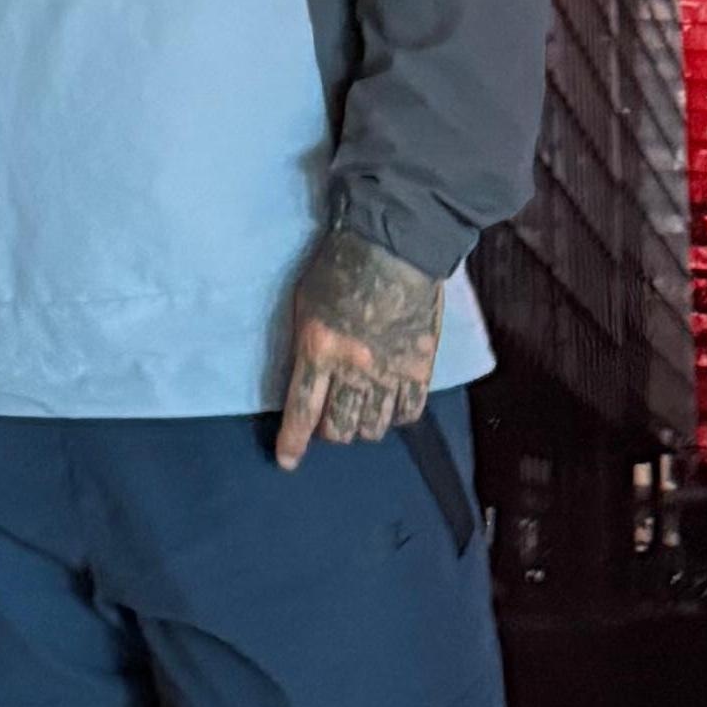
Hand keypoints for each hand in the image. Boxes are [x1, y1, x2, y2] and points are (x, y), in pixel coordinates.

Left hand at [274, 226, 443, 468]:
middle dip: (328, 433)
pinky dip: (396, 417)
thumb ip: (306, 345)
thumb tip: (305, 378)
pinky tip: (389, 408)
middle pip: (338, 428)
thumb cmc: (340, 265)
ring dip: (360, 427)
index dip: (292, 443)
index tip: (287, 461)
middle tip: (327, 423)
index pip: (301, 411)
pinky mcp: (419, 369)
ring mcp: (389, 373)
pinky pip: (408, 413)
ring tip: (358, 414)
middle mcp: (353, 371)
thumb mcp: (305, 303)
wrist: (397, 245)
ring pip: (372, 427)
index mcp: (318, 350)